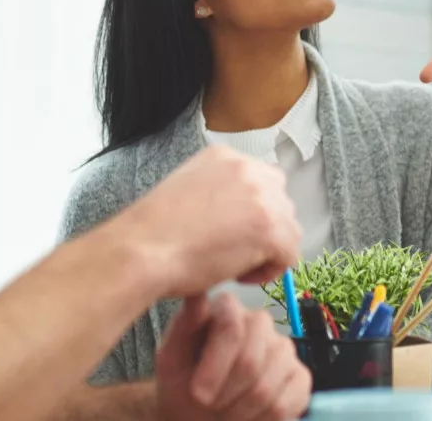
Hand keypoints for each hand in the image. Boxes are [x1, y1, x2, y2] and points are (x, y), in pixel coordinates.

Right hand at [117, 146, 300, 298]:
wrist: (143, 249)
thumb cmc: (155, 232)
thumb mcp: (188, 189)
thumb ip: (218, 192)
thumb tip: (240, 217)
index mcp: (225, 156)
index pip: (262, 182)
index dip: (251, 213)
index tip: (232, 232)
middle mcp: (248, 169)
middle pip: (281, 203)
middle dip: (264, 230)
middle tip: (232, 250)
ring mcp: (262, 196)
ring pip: (288, 230)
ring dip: (266, 252)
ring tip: (232, 264)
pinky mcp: (270, 228)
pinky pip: (288, 256)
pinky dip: (268, 271)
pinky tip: (237, 274)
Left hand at [155, 294, 310, 420]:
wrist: (198, 413)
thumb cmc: (182, 383)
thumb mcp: (171, 358)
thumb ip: (183, 326)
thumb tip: (197, 294)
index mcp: (228, 308)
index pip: (232, 327)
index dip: (215, 366)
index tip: (198, 394)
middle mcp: (260, 322)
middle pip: (251, 360)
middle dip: (225, 393)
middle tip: (208, 406)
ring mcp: (283, 348)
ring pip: (267, 386)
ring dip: (239, 410)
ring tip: (223, 413)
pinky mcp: (300, 376)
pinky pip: (287, 402)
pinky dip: (262, 419)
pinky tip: (247, 417)